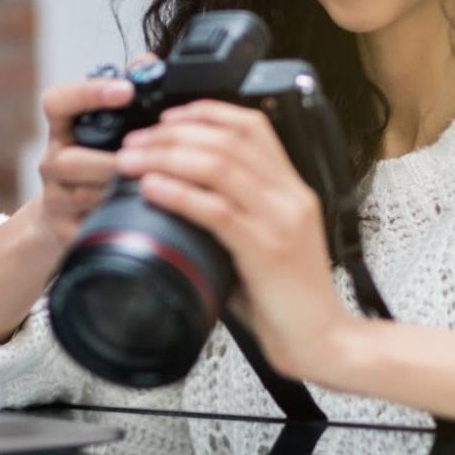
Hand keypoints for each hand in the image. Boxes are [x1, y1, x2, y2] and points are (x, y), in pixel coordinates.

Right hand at [29, 59, 149, 246]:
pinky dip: (116, 222)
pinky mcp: (63, 230)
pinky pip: (89, 227)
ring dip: (117, 191)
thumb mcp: (108, 126)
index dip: (88, 93)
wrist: (63, 216)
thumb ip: (127, 93)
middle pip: (69, 160)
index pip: (57, 102)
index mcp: (63, 129)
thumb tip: (148, 62)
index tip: (126, 91)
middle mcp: (52, 161)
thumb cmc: (98, 161)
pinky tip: (139, 216)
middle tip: (144, 159)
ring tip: (149, 186)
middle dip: (108, 161)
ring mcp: (55, 198)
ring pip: (82, 196)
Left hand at [112, 100, 353, 376]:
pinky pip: (217, 210)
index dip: (205, 113)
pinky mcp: (267, 250)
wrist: (322, 341)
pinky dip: (179, 193)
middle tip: (136, 141)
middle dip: (173, 133)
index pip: (253, 127)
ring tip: (132, 161)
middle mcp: (290, 196)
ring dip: (167, 156)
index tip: (167, 117)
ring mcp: (281, 221)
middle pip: (228, 139)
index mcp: (291, 190)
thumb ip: (233, 218)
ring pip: (219, 165)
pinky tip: (152, 189)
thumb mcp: (264, 245)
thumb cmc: (288, 300)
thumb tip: (179, 202)